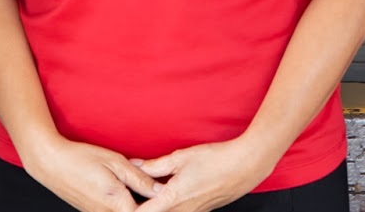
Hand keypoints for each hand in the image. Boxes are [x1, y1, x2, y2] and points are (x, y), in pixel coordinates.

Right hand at [19, 135, 162, 211]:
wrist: (50, 163)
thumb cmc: (81, 158)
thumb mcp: (115, 162)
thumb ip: (139, 179)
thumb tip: (159, 190)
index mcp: (117, 204)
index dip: (160, 204)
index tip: (170, 193)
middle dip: (149, 204)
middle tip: (158, 189)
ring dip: (136, 204)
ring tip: (144, 189)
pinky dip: (123, 205)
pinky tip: (128, 191)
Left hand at [134, 137, 277, 211]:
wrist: (246, 166)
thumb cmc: (215, 159)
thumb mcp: (181, 158)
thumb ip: (155, 166)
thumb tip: (134, 166)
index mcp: (172, 199)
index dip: (128, 210)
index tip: (119, 204)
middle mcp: (182, 211)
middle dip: (141, 206)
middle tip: (130, 196)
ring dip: (157, 206)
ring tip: (150, 192)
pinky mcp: (202, 210)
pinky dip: (170, 205)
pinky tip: (170, 191)